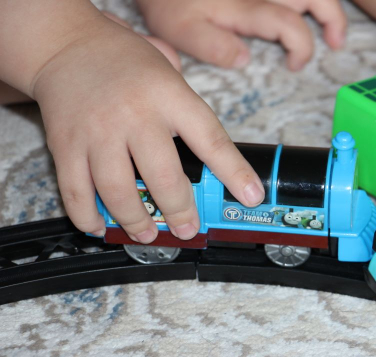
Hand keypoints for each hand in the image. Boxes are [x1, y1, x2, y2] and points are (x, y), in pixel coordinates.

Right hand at [33, 14, 264, 242]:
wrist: (67, 45)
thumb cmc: (127, 63)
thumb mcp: (170, 76)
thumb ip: (190, 116)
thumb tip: (221, 162)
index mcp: (169, 96)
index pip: (210, 139)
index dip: (235, 173)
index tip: (251, 196)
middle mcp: (135, 115)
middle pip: (164, 176)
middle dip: (181, 212)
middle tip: (189, 229)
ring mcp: (98, 131)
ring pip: (119, 191)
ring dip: (137, 222)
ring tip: (149, 234)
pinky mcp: (65, 144)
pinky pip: (76, 191)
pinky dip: (89, 216)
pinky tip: (101, 226)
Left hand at [136, 0, 346, 70]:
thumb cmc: (170, 3)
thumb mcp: (182, 30)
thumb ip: (214, 46)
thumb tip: (244, 59)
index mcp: (247, 8)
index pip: (290, 24)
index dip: (301, 46)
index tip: (293, 66)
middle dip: (333, 17)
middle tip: (336, 41)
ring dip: (326, 4)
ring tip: (333, 25)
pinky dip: (307, 0)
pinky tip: (309, 10)